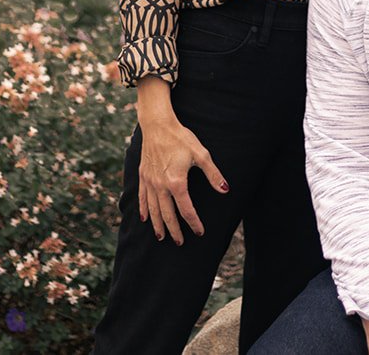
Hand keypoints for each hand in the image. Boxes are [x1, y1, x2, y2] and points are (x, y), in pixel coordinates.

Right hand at [135, 80, 227, 244]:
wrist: (158, 124)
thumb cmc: (181, 138)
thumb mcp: (201, 154)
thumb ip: (213, 174)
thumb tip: (225, 190)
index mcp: (177, 182)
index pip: (186, 210)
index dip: (194, 223)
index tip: (200, 232)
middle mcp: (161, 186)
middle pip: (167, 215)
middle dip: (174, 230)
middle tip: (180, 243)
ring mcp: (150, 182)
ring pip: (153, 210)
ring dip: (158, 225)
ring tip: (161, 237)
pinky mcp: (143, 176)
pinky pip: (142, 198)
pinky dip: (144, 210)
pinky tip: (145, 219)